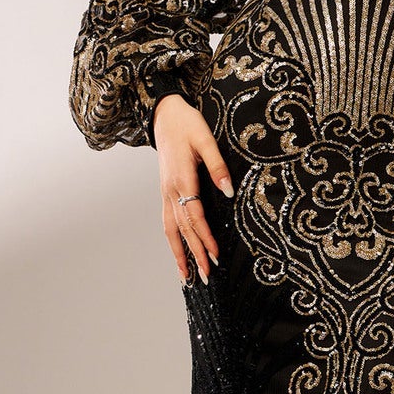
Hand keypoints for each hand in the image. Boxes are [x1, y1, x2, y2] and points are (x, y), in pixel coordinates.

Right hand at [153, 91, 233, 284]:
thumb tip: (229, 191)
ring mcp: (165, 193)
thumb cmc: (188, 125)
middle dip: (194, 254)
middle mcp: (170, 191)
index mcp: (182, 179)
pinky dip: (173, 240)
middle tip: (205, 277)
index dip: (205, 237)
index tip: (216, 255)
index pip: (195, 216)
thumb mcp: (206, 140)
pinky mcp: (165, 193)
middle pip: (183, 229)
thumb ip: (218, 166)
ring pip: (171, 230)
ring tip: (186, 276)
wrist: (164, 116)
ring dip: (179, 253)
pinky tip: (179, 253)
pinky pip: (167, 222)